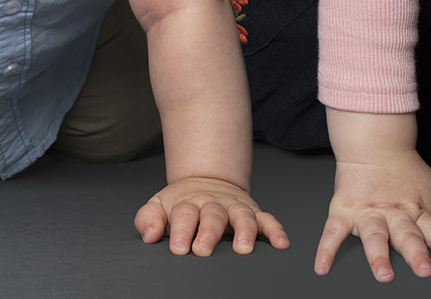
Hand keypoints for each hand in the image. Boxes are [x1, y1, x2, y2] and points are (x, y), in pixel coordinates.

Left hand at [135, 176, 288, 256]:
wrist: (206, 181)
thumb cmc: (182, 203)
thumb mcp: (158, 206)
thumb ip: (148, 219)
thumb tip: (149, 234)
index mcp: (189, 203)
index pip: (184, 215)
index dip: (182, 231)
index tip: (180, 248)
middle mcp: (213, 204)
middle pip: (213, 216)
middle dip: (209, 233)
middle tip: (204, 249)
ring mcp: (234, 207)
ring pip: (242, 216)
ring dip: (244, 230)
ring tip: (242, 248)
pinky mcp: (253, 212)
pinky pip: (267, 219)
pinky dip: (276, 230)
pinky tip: (281, 243)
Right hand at [316, 149, 430, 280]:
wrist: (373, 143)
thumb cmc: (403, 170)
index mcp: (415, 210)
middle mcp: (393, 213)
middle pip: (406, 235)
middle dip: (415, 253)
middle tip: (424, 269)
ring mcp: (368, 213)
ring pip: (374, 235)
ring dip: (379, 254)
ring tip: (383, 273)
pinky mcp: (344, 211)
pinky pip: (333, 232)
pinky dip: (326, 249)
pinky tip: (322, 266)